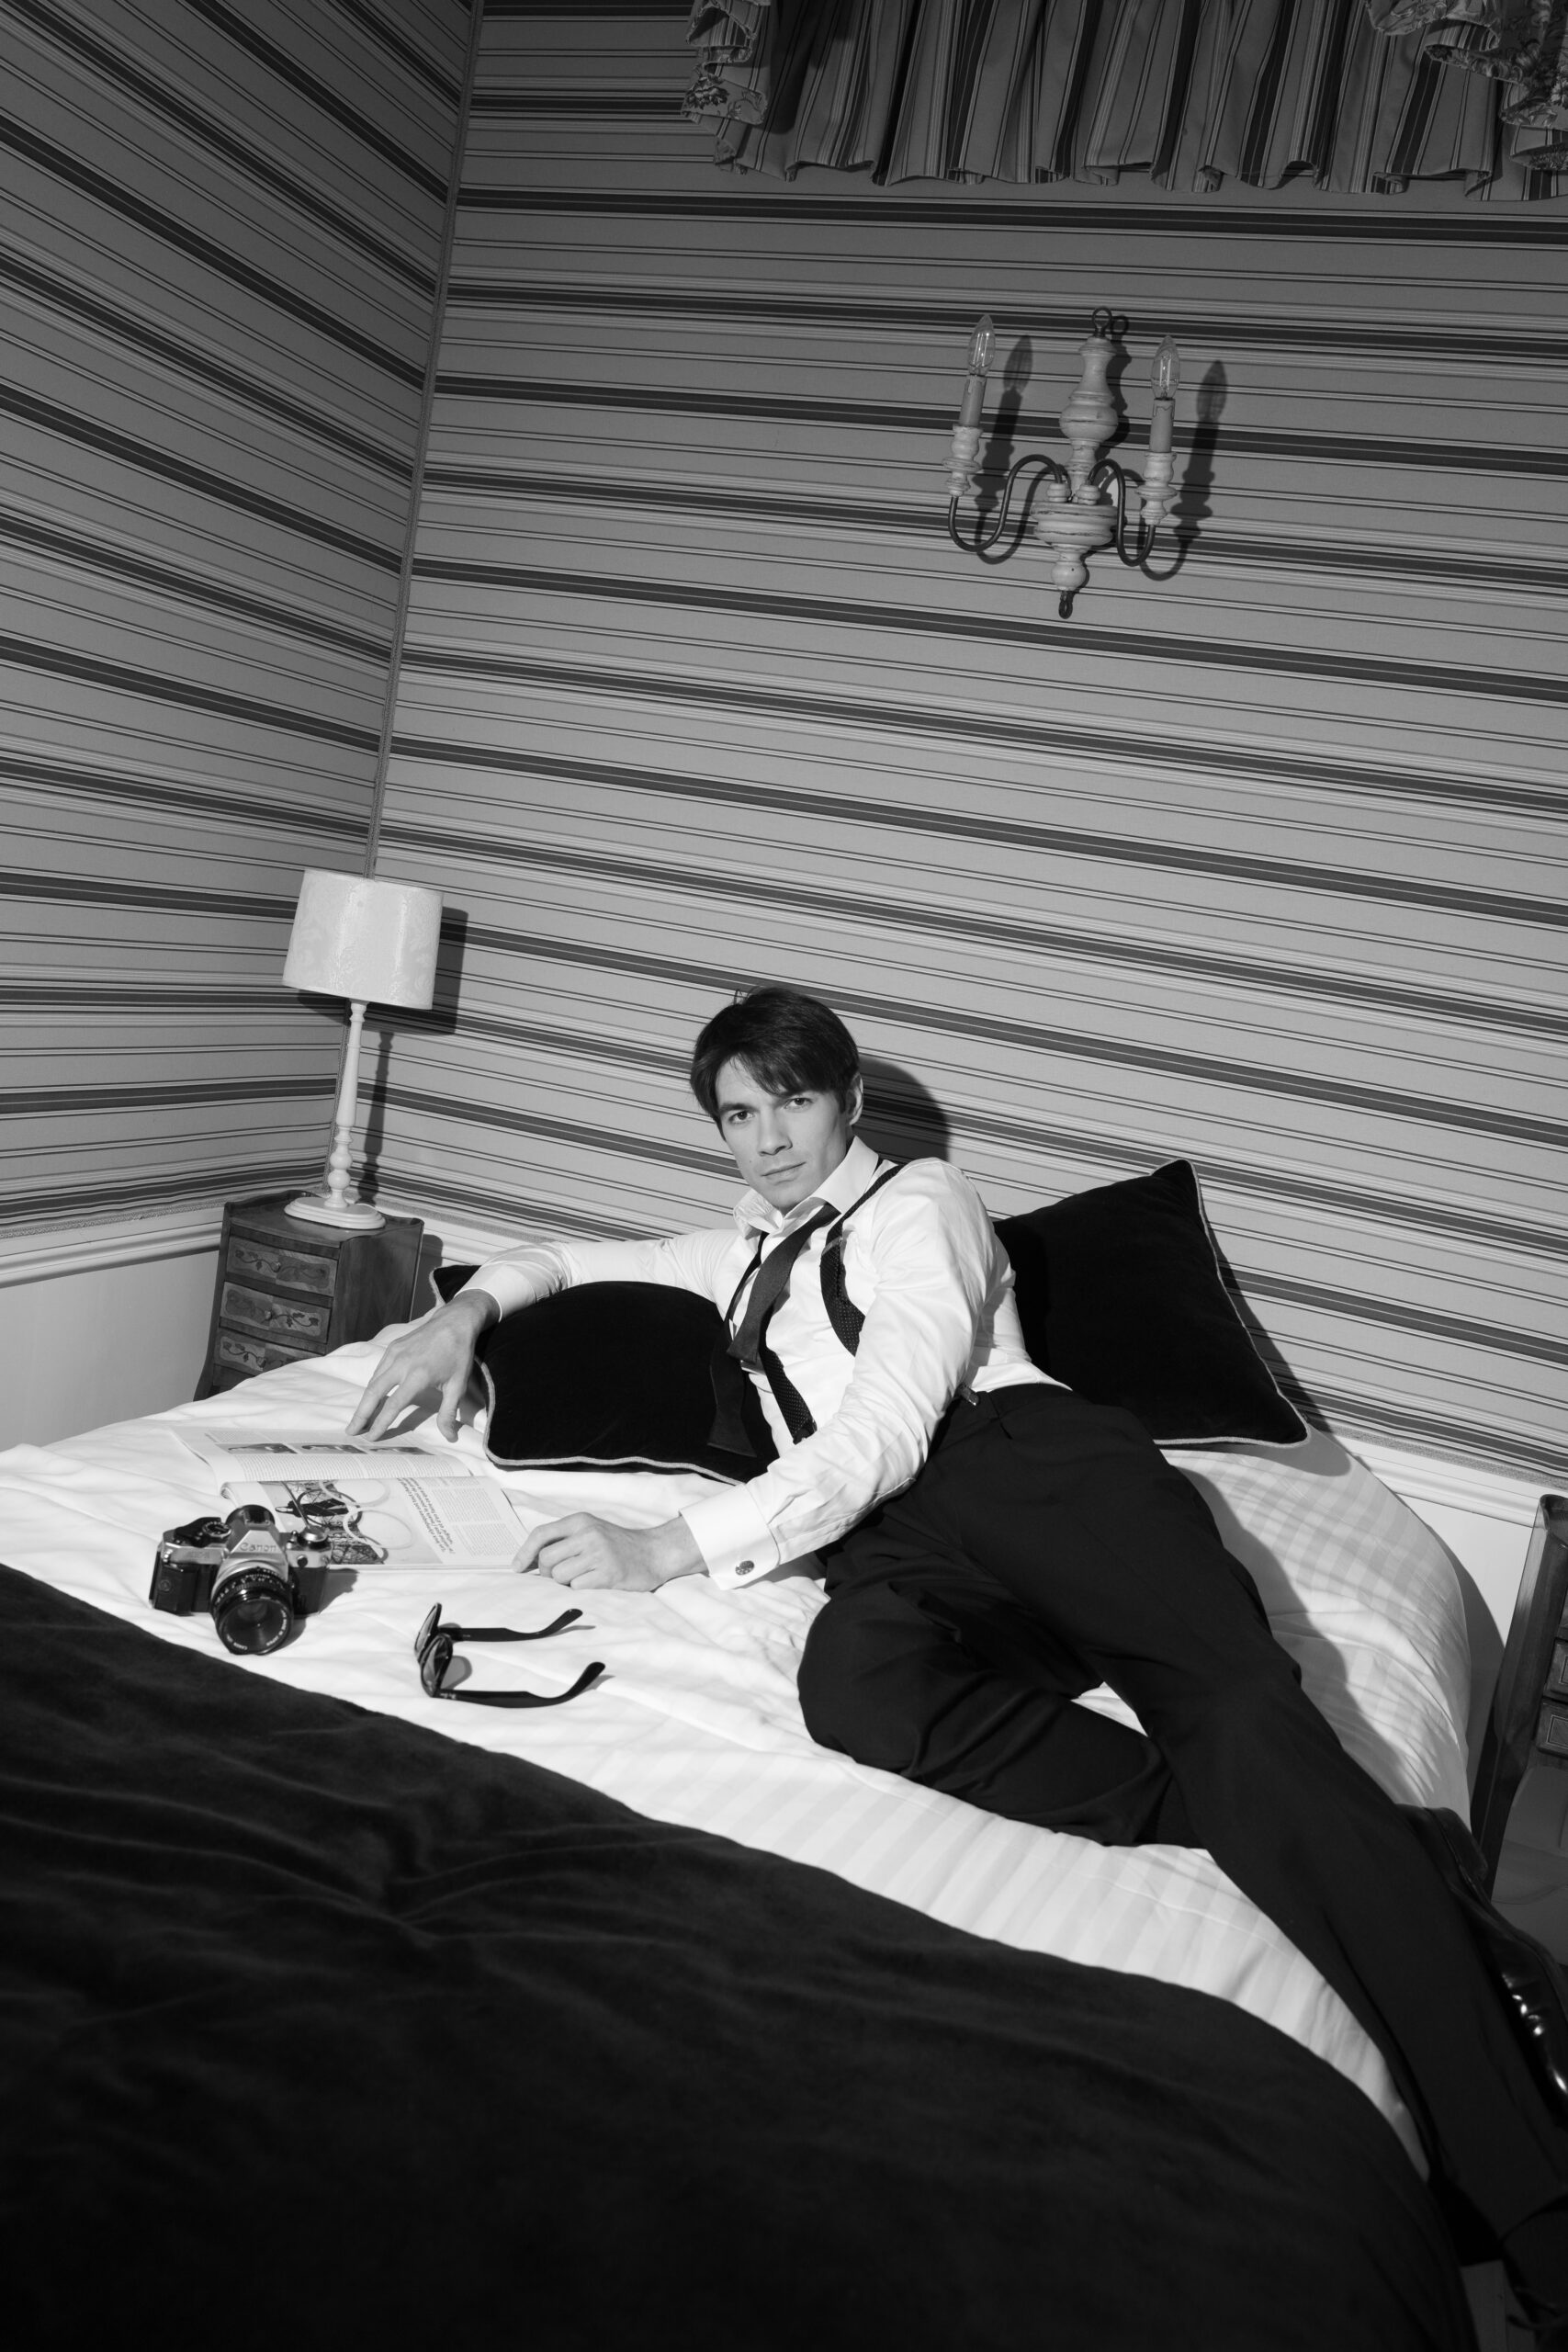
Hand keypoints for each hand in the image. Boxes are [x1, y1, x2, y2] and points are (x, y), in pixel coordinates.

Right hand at [346, 1291, 498, 1440]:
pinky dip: (372, 1386)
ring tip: (358, 1419)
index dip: (381, 1422)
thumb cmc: (458, 1355)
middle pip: (374, 1392)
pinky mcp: (392, 1347)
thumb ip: (449, 1412)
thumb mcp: (458, 1385)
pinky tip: (371, 1398)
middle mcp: (402, 1364)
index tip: (371, 1437)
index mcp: (418, 1375)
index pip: (394, 1404)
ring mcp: (394, 1353)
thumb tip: (449, 1437)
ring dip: (364, 1401)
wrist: (454, 1322)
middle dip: (361, 1414)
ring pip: (373, 1381)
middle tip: (351, 1431)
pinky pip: (378, 1370)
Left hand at [516, 1514, 703, 1590]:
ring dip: (565, 1582)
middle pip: (546, 1559)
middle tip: (561, 1575)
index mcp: (580, 1521)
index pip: (541, 1534)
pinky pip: (577, 1587)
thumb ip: (565, 1539)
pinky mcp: (608, 1574)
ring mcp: (599, 1554)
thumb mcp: (591, 1530)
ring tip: (582, 1577)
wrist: (653, 1553)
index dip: (524, 1553)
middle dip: (547, 1573)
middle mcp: (588, 1534)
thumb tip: (530, 1560)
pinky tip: (594, 1582)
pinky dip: (580, 1589)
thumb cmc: (617, 1545)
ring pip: (560, 1576)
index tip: (516, 1568)